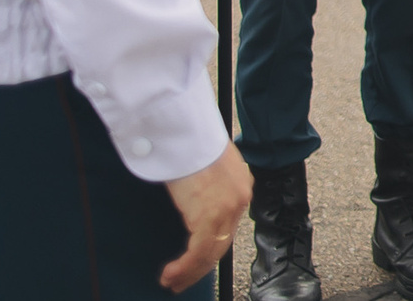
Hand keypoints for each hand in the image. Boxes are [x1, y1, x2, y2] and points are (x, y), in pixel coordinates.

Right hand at [160, 143, 251, 292]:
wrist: (185, 129)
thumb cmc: (188, 139)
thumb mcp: (206, 162)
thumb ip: (208, 182)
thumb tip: (197, 195)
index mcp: (241, 184)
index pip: (228, 225)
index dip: (211, 246)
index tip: (195, 259)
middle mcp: (240, 198)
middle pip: (222, 243)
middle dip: (200, 265)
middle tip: (182, 279)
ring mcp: (227, 209)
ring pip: (210, 253)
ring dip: (189, 272)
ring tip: (172, 282)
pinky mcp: (209, 215)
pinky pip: (198, 253)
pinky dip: (184, 268)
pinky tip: (170, 275)